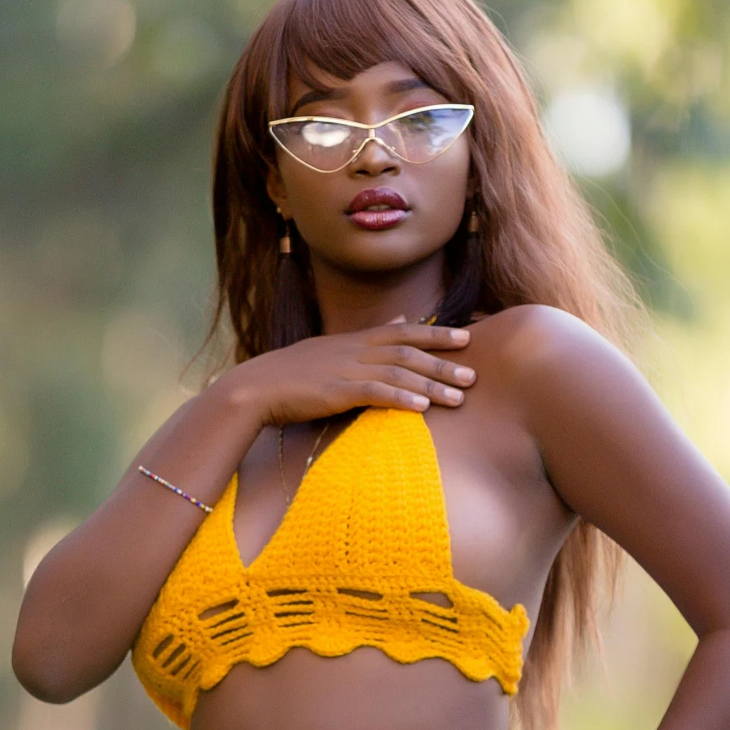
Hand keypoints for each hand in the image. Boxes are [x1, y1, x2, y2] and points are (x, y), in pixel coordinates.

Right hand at [217, 321, 475, 426]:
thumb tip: (400, 320)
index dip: (437, 334)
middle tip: (474, 373)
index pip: (404, 332)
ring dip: (431, 385)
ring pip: (398, 373)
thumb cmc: (293, 374)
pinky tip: (422, 409)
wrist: (255, 387)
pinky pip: (375, 393)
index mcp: (355, 340)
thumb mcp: (333, 348)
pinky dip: (400, 398)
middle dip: (443, 362)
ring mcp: (346, 369)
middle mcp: (355, 350)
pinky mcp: (336, 391)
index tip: (467, 337)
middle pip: (408, 351)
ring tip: (459, 398)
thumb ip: (369, 337)